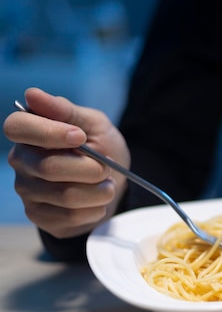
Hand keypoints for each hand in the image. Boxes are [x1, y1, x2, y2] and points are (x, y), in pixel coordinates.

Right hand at [3, 87, 129, 238]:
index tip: (80, 137)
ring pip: (65, 196)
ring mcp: (27, 191)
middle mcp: (21, 161)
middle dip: (90, 169)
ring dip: (98, 191)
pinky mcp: (39, 215)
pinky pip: (70, 217)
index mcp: (29, 133)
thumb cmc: (100, 148)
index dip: (50, 133)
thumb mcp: (93, 124)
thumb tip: (32, 94)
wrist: (113, 183)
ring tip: (108, 185)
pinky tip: (97, 202)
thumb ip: (66, 111)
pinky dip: (94, 209)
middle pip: (48, 168)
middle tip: (106, 167)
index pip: (17, 127)